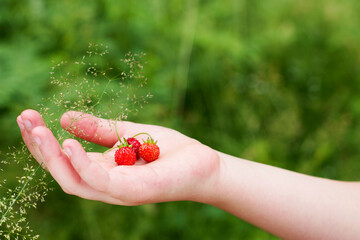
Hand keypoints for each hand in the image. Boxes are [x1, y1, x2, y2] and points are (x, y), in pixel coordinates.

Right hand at [16, 110, 219, 205]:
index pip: (64, 159)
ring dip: (52, 156)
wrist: (204, 165)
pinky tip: (68, 143)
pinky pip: (99, 180)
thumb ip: (99, 129)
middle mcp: (105, 184)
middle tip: (24, 119)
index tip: (27, 115)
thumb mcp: (128, 133)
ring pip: (74, 179)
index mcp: (103, 170)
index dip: (43, 140)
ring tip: (37, 129)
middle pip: (62, 171)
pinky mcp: (132, 192)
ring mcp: (117, 191)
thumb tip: (64, 118)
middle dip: (39, 147)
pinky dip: (81, 164)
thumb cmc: (168, 151)